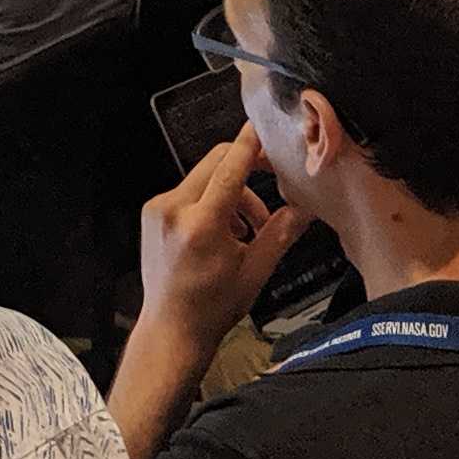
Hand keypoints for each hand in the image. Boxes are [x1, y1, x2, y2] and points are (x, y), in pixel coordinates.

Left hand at [134, 129, 306, 354]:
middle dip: (245, 169)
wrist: (172, 330)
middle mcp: (173, 210)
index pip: (229, 167)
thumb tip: (305, 207)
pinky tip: (225, 231)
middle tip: (270, 178)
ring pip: (203, 178)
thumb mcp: (255, 271)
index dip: (249, 144)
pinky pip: (188, 192)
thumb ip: (280, 232)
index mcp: (201, 225)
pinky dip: (210, 201)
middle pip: (215, 164)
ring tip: (248, 229)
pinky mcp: (152, 214)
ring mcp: (158, 210)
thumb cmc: (212, 308)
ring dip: (230, 192)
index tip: (262, 129)